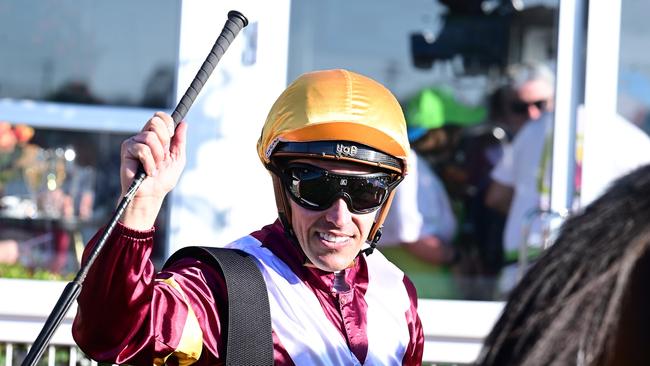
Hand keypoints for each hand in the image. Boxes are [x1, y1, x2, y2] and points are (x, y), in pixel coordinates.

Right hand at [119, 112, 186, 229]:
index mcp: (157, 137)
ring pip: (150, 136)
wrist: (151, 194)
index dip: (168, 123)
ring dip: (157, 155)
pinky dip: (149, 163)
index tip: (172, 136)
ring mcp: (135, 142)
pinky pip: (142, 149)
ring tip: (155, 166)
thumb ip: (180, 140)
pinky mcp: (127, 149)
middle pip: (155, 121)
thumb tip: (183, 123)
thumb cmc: (163, 179)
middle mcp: (145, 136)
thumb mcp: (178, 158)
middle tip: (163, 155)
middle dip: (164, 140)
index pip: (160, 117)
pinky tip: (148, 171)